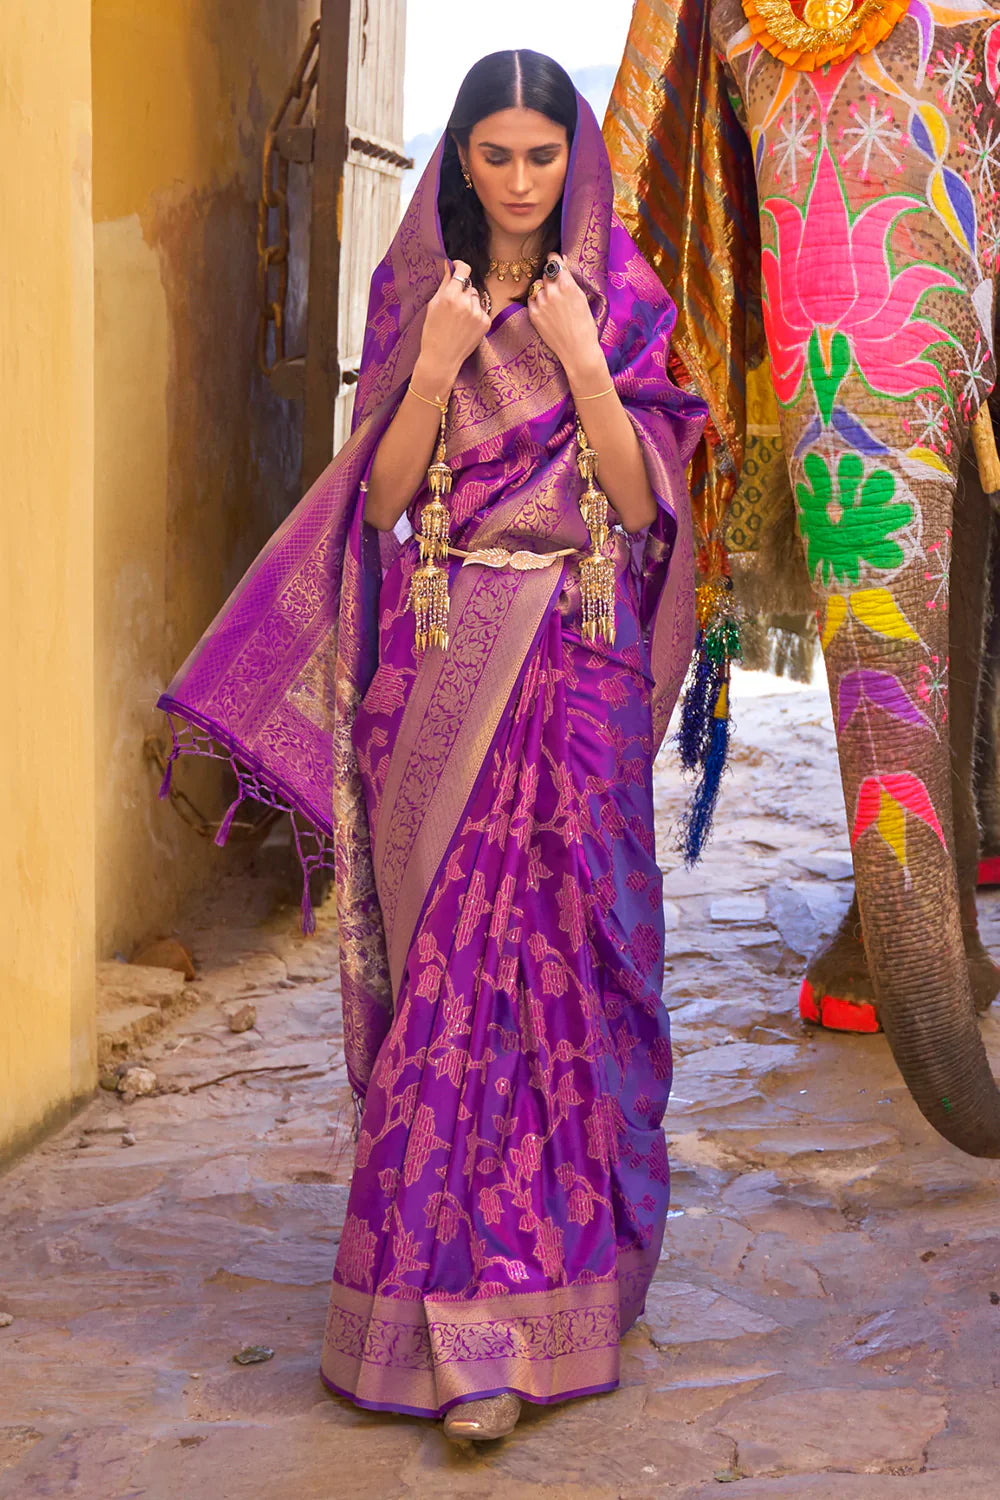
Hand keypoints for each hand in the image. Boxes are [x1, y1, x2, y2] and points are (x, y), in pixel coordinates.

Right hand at [416, 261, 490, 391]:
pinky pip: (481, 310)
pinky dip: (475, 314)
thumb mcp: (433, 305)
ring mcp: (478, 313)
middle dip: (462, 290)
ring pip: (475, 297)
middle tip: (453, 304)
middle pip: (469, 285)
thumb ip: (444, 283)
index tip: (457, 268)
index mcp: (451, 296)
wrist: (441, 358)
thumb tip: (449, 265)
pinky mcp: (486, 323)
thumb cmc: (432, 332)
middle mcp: (466, 303)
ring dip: (469, 302)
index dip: (460, 266)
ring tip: (459, 318)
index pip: (463, 270)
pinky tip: (465, 325)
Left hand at [526, 255, 600, 378]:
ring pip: (537, 286)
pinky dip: (537, 301)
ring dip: (543, 290)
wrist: (577, 349)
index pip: (554, 260)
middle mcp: (551, 291)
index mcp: (566, 284)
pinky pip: (532, 299)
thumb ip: (569, 278)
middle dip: (550, 277)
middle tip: (558, 288)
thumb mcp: (581, 297)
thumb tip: (561, 261)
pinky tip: (547, 311)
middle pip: (545, 273)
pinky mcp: (533, 314)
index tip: (553, 259)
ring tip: (553, 303)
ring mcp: (540, 303)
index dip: (554, 259)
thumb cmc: (584, 324)